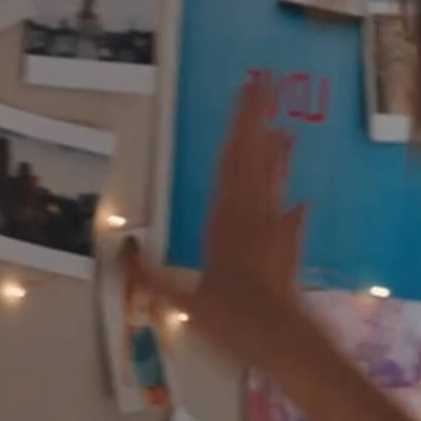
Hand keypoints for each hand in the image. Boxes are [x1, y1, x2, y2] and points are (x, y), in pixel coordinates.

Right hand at [129, 73, 310, 369]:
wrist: (283, 340)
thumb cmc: (233, 321)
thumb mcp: (186, 304)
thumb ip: (155, 280)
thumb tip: (125, 256)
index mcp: (224, 219)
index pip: (231, 160)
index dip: (240, 124)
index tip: (247, 93)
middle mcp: (250, 214)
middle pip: (252, 156)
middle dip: (258, 117)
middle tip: (267, 80)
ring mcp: (271, 225)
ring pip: (270, 174)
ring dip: (273, 144)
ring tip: (278, 115)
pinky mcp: (287, 242)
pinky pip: (286, 205)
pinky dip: (286, 185)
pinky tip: (294, 177)